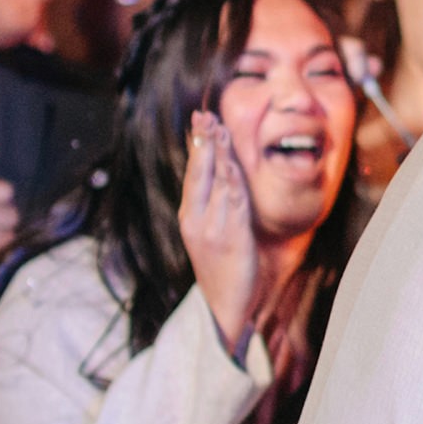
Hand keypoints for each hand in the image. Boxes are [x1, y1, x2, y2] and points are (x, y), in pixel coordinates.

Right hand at [177, 110, 258, 355]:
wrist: (224, 307)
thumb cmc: (222, 269)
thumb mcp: (211, 233)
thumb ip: (214, 206)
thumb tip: (220, 174)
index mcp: (189, 217)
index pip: (193, 174)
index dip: (198, 146)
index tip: (200, 120)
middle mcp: (195, 220)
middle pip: (199, 173)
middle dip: (204, 143)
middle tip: (206, 116)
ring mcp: (211, 229)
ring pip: (216, 183)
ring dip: (220, 154)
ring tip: (221, 129)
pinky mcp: (230, 238)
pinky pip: (233, 203)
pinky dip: (232, 180)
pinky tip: (232, 163)